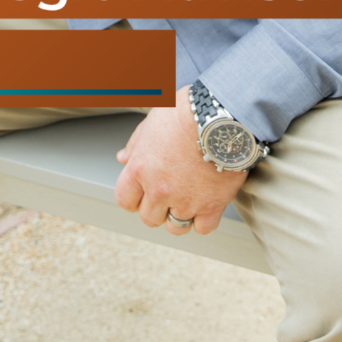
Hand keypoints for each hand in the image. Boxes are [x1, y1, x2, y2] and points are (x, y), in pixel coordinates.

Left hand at [113, 86, 246, 235]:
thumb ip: (135, 144)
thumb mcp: (151, 122)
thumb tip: (123, 158)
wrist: (219, 117)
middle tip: (166, 195)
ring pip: (175, 227)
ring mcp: (185, 200)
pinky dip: (202, 220)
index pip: (125, 199)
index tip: (141, 195)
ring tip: (186, 200)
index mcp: (140, 168)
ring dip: (178, 216)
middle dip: (156, 208)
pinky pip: (202, 228)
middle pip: (149, 218)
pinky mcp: (212, 206)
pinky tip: (204, 205)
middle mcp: (159, 189)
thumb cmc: (184, 113)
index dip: (132, 198)